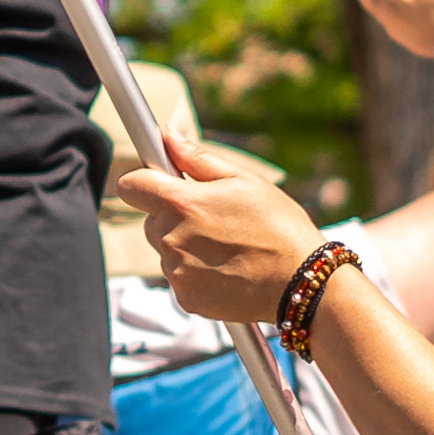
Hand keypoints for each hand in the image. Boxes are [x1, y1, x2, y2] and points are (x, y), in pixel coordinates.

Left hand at [118, 149, 326, 323]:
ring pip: (166, 251)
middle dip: (172, 216)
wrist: (302, 281)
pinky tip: (227, 270)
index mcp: (181, 204)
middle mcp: (170, 239)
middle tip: (213, 218)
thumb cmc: (279, 226)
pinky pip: (179, 279)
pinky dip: (195, 274)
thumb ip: (197, 159)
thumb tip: (166, 136)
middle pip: (150, 221)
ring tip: (227, 247)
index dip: (143, 181)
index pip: (131, 186)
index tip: (159, 182)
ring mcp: (176, 272)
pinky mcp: (186, 299)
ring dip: (185, 246)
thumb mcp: (243, 181)